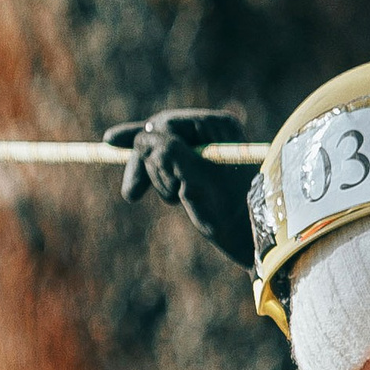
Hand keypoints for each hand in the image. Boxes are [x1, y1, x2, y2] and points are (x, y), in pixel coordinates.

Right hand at [101, 106, 256, 267]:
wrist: (259, 246)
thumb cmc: (236, 217)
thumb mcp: (200, 186)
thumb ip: (173, 157)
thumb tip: (145, 137)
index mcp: (218, 127)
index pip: (167, 124)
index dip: (140, 139)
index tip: (111, 145)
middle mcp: (213, 135)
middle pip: (161, 138)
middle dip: (147, 164)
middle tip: (131, 195)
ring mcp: (207, 153)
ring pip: (162, 156)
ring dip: (158, 178)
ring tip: (174, 202)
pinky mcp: (202, 172)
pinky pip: (170, 169)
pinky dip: (162, 182)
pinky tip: (164, 196)